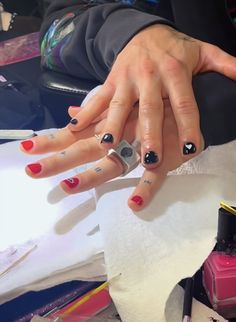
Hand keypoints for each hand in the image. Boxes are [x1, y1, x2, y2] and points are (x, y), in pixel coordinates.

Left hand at [20, 99, 203, 210]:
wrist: (190, 93)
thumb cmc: (153, 101)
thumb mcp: (121, 103)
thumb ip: (94, 112)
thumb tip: (69, 114)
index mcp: (110, 122)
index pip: (74, 133)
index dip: (50, 140)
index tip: (26, 148)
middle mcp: (120, 133)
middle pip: (84, 148)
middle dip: (58, 159)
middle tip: (32, 171)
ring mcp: (140, 145)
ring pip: (112, 162)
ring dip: (91, 176)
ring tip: (68, 186)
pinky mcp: (163, 156)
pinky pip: (155, 176)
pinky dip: (145, 188)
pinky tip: (134, 204)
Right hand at [66, 24, 235, 169]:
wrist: (144, 30)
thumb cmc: (176, 47)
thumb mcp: (204, 52)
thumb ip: (227, 65)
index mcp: (176, 71)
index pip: (185, 102)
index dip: (189, 125)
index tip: (192, 147)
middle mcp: (150, 75)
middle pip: (151, 109)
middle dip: (149, 134)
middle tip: (150, 159)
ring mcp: (127, 78)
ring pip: (119, 105)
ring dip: (113, 126)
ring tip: (108, 146)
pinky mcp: (110, 80)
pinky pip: (97, 98)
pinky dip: (85, 112)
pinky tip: (75, 127)